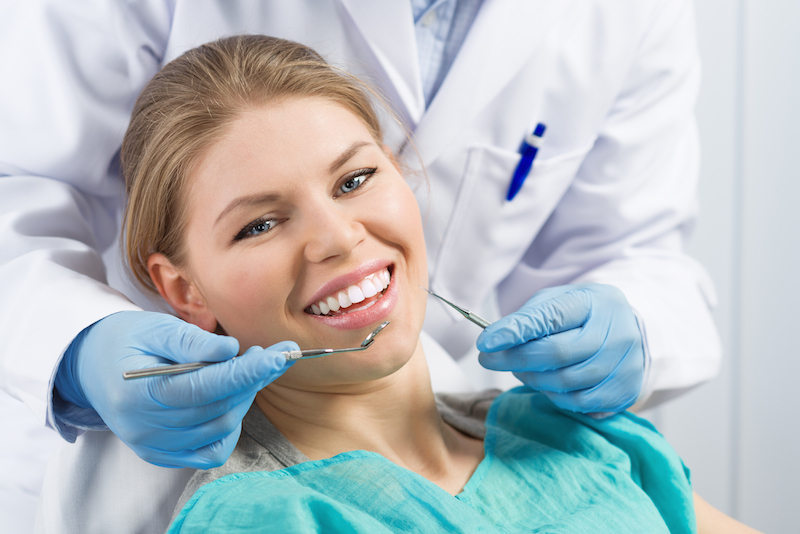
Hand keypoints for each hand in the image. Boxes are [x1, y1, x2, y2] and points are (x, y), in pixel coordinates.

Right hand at [55, 311, 296, 467]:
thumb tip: (231, 350)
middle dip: (253, 379)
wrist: (94, 365)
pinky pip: (210, 451)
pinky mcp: (163, 453)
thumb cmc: (127, 340)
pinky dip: (229, 427)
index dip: (246, 372)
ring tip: (248, 368)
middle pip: (217, 408)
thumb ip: (192, 341)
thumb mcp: (155, 327)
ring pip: (220, 428)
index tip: (279, 355)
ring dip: (244, 397)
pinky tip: (230, 399)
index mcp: (139, 393)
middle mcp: (144, 428)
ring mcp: (153, 445)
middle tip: (272, 353)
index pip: (205, 387)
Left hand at [476, 284, 643, 413]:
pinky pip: (580, 403)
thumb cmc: (580, 316)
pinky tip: (549, 385)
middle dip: (516, 360)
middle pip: (556, 353)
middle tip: (492, 360)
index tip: (485, 343)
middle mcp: (615, 331)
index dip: (515, 331)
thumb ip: (527, 319)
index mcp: (593, 301)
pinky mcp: (626, 389)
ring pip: (566, 383)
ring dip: (534, 380)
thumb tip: (493, 342)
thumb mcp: (555, 303)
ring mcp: (624, 362)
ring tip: (523, 369)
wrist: (626, 330)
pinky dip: (556, 397)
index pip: (550, 316)